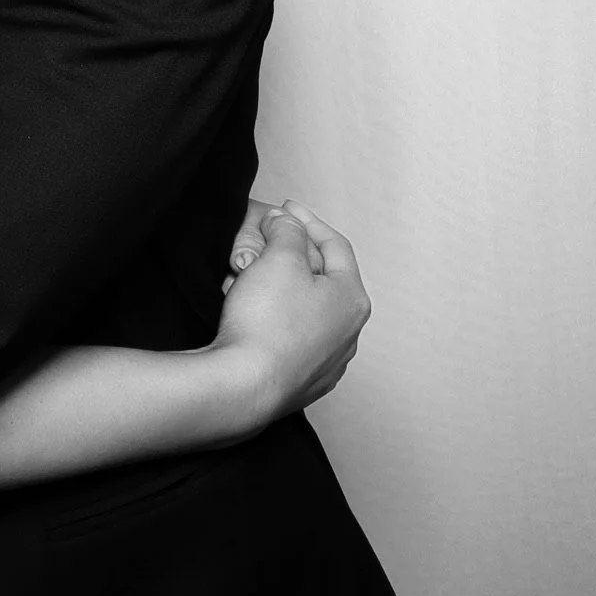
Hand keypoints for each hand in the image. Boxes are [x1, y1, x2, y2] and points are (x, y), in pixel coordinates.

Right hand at [212, 200, 369, 424]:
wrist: (244, 385)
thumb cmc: (266, 324)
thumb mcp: (279, 258)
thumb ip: (286, 231)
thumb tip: (285, 223)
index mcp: (352, 300)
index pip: (335, 245)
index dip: (306, 220)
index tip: (284, 210)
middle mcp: (347, 333)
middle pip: (321, 277)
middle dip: (289, 254)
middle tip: (262, 241)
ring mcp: (327, 361)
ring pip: (304, 308)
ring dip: (278, 287)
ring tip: (248, 277)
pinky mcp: (302, 380)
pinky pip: (290, 335)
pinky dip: (274, 317)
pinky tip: (252, 313)